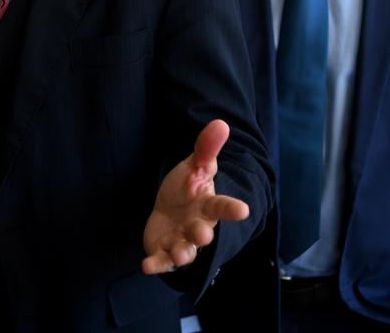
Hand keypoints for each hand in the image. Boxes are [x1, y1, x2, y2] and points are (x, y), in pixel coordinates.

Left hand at [142, 119, 249, 274]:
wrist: (169, 210)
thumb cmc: (186, 189)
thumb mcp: (195, 166)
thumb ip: (206, 148)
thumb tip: (221, 122)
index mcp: (207, 206)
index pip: (222, 206)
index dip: (231, 208)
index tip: (243, 209)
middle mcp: (197, 226)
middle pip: (202, 233)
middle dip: (202, 234)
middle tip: (201, 232)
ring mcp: (182, 241)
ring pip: (185, 252)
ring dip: (182, 254)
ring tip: (179, 253)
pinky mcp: (164, 252)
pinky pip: (161, 261)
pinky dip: (156, 264)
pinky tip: (146, 266)